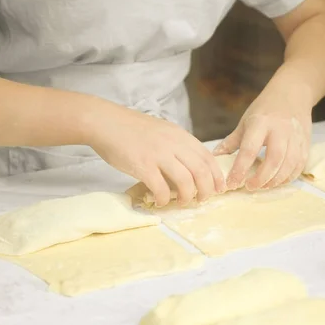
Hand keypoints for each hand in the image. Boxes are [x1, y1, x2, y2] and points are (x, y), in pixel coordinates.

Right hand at [90, 107, 225, 206]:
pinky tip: (160, 202)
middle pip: (201, 171)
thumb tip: (188, 169)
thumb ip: (176, 146)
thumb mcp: (162, 132)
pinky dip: (164, 199)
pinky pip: (161, 188)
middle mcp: (173, 143)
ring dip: (187, 197)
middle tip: (202, 200)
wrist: (105, 122)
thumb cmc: (131, 129)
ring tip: (182, 203)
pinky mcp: (143, 165)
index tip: (219, 189)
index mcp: (180, 135)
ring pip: (186, 181)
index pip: (208, 157)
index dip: (216, 176)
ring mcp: (158, 154)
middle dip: (207, 190)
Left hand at [213, 83, 311, 190]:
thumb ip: (232, 141)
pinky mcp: (305, 143)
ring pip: (289, 164)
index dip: (240, 169)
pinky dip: (288, 177)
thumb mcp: (246, 121)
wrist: (293, 93)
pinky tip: (277, 181)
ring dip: (275, 180)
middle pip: (274, 159)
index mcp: (261, 123)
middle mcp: (280, 130)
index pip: (249, 149)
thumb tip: (214, 157)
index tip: (232, 183)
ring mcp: (295, 137)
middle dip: (261, 178)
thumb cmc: (265, 108)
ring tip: (263, 186)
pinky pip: (299, 165)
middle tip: (250, 187)